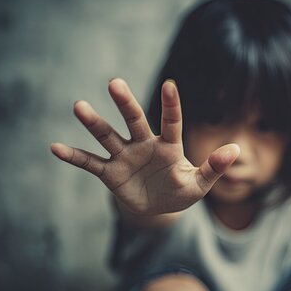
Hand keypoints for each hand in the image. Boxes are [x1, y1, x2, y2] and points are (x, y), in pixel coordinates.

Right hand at [51, 78, 239, 214]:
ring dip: (94, 123)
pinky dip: (74, 156)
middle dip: (126, 102)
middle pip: (134, 120)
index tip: (170, 84)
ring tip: (79, 106)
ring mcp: (125, 157)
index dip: (171, 105)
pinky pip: (90, 162)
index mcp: (169, 146)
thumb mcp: (199, 184)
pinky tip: (55, 147)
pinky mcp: (110, 173)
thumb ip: (214, 168)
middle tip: (115, 83)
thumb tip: (235, 149)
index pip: (171, 122)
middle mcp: (144, 145)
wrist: (157, 207)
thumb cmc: (181, 192)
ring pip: (108, 136)